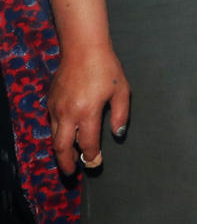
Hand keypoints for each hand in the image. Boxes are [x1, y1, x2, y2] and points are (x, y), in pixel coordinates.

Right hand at [47, 45, 128, 177]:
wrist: (82, 49)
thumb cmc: (106, 68)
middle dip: (67, 163)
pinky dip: (58, 134)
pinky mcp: (50, 102)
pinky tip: (65, 137)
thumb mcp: (121, 90)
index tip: (95, 163)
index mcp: (88, 112)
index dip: (92, 156)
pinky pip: (52, 124)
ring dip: (60, 151)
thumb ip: (120, 115)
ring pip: (55, 137)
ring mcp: (56, 108)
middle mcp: (68, 113)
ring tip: (67, 160)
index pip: (88, 143)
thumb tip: (118, 135)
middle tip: (71, 174)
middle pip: (63, 147)